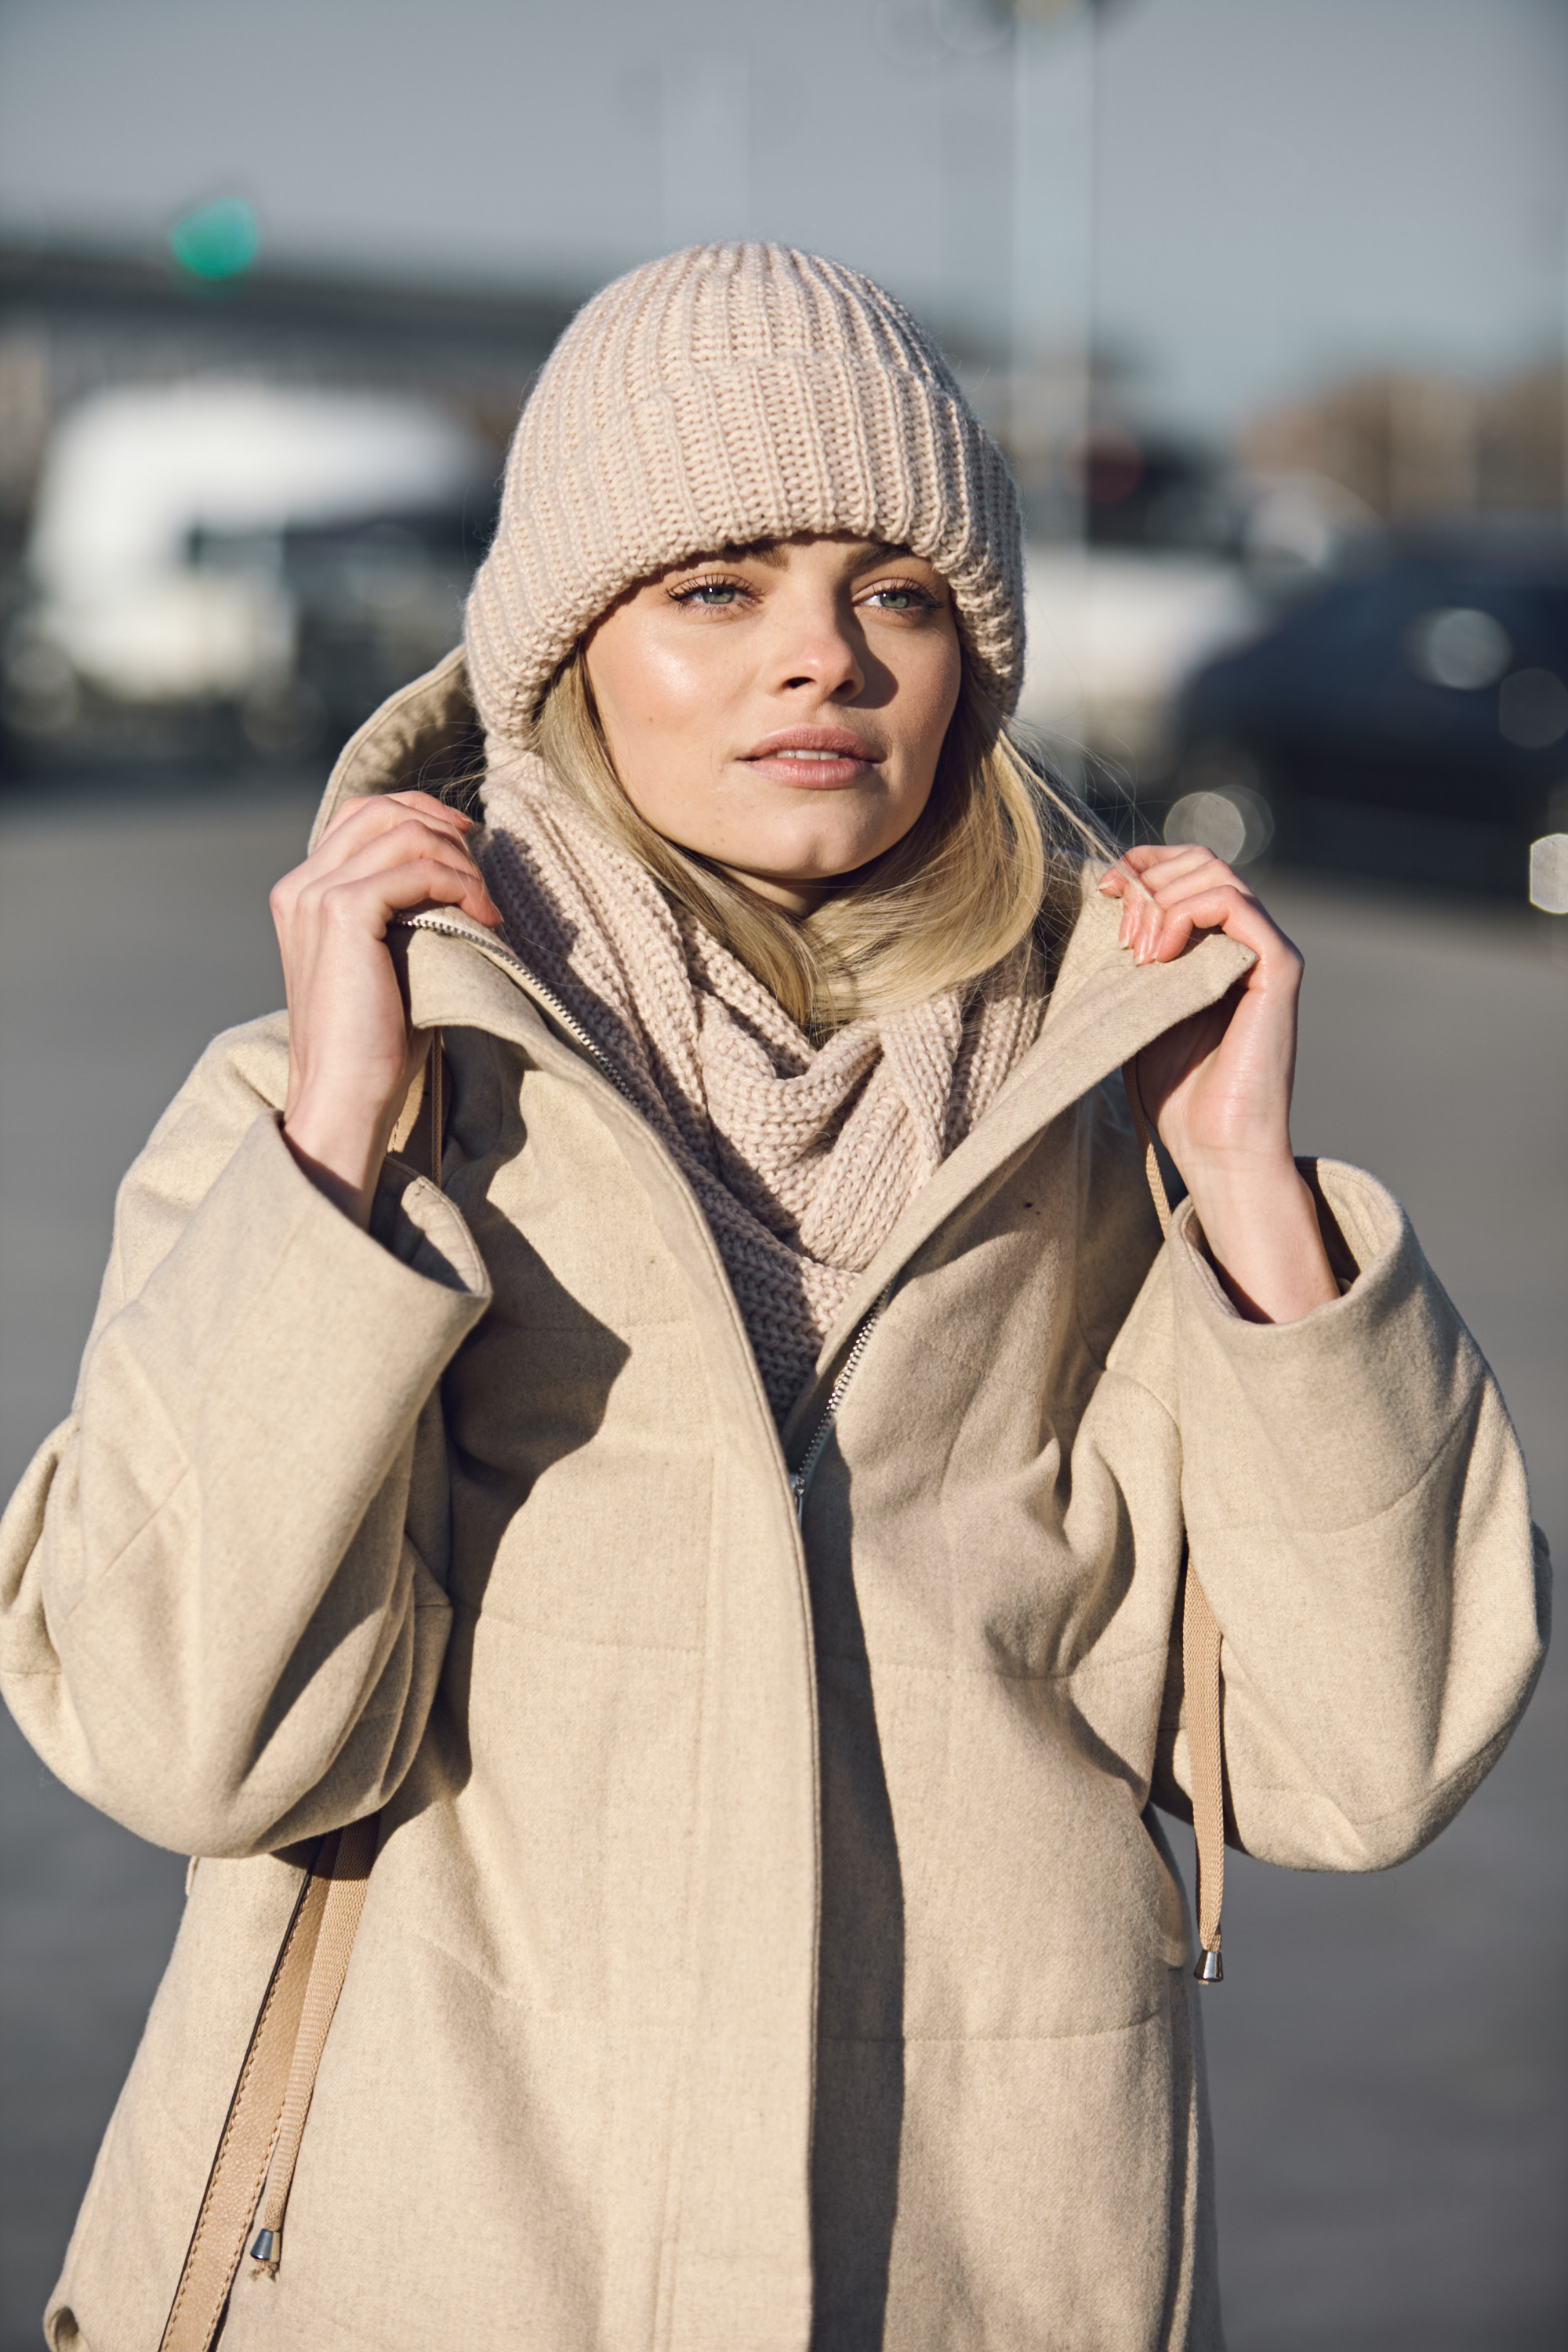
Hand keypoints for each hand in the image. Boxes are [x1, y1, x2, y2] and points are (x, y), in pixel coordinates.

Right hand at [270, 792, 501, 1225]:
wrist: (344, 1094)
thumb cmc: (372, 1043)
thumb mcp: (382, 961)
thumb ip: (398, 912)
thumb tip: (453, 876)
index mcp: (301, 893)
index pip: (360, 816)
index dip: (418, 813)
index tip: (465, 841)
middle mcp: (300, 886)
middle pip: (380, 811)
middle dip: (442, 825)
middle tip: (482, 865)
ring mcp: (316, 896)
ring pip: (403, 834)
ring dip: (459, 861)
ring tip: (485, 905)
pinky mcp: (343, 914)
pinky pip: (416, 869)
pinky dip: (460, 884)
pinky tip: (482, 919)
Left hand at [1099, 843, 1337, 1322]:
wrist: (1217, 1149)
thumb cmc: (1176, 1092)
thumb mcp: (1137, 1008)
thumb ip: (1130, 958)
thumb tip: (1100, 903)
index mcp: (1217, 945)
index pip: (1185, 869)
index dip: (1141, 865)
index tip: (1102, 888)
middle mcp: (1247, 941)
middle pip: (1201, 861)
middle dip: (1146, 878)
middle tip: (1117, 925)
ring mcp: (1267, 952)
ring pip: (1215, 874)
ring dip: (1160, 899)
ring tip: (1134, 951)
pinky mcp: (1279, 968)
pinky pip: (1236, 904)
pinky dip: (1186, 913)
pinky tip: (1155, 957)